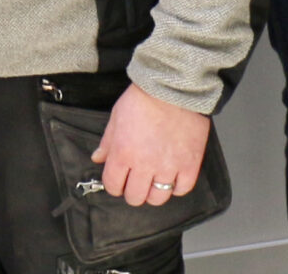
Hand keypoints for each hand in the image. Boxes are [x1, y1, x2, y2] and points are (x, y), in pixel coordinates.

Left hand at [92, 85, 209, 207]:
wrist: (173, 88)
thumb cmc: (143, 99)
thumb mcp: (116, 117)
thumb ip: (107, 142)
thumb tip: (98, 158)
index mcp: (122, 154)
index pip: (112, 186)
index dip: (113, 185)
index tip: (118, 181)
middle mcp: (144, 165)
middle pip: (135, 197)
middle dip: (132, 192)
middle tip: (136, 182)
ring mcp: (168, 167)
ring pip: (158, 198)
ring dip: (154, 192)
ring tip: (154, 181)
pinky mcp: (189, 165)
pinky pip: (182, 189)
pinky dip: (176, 187)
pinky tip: (173, 177)